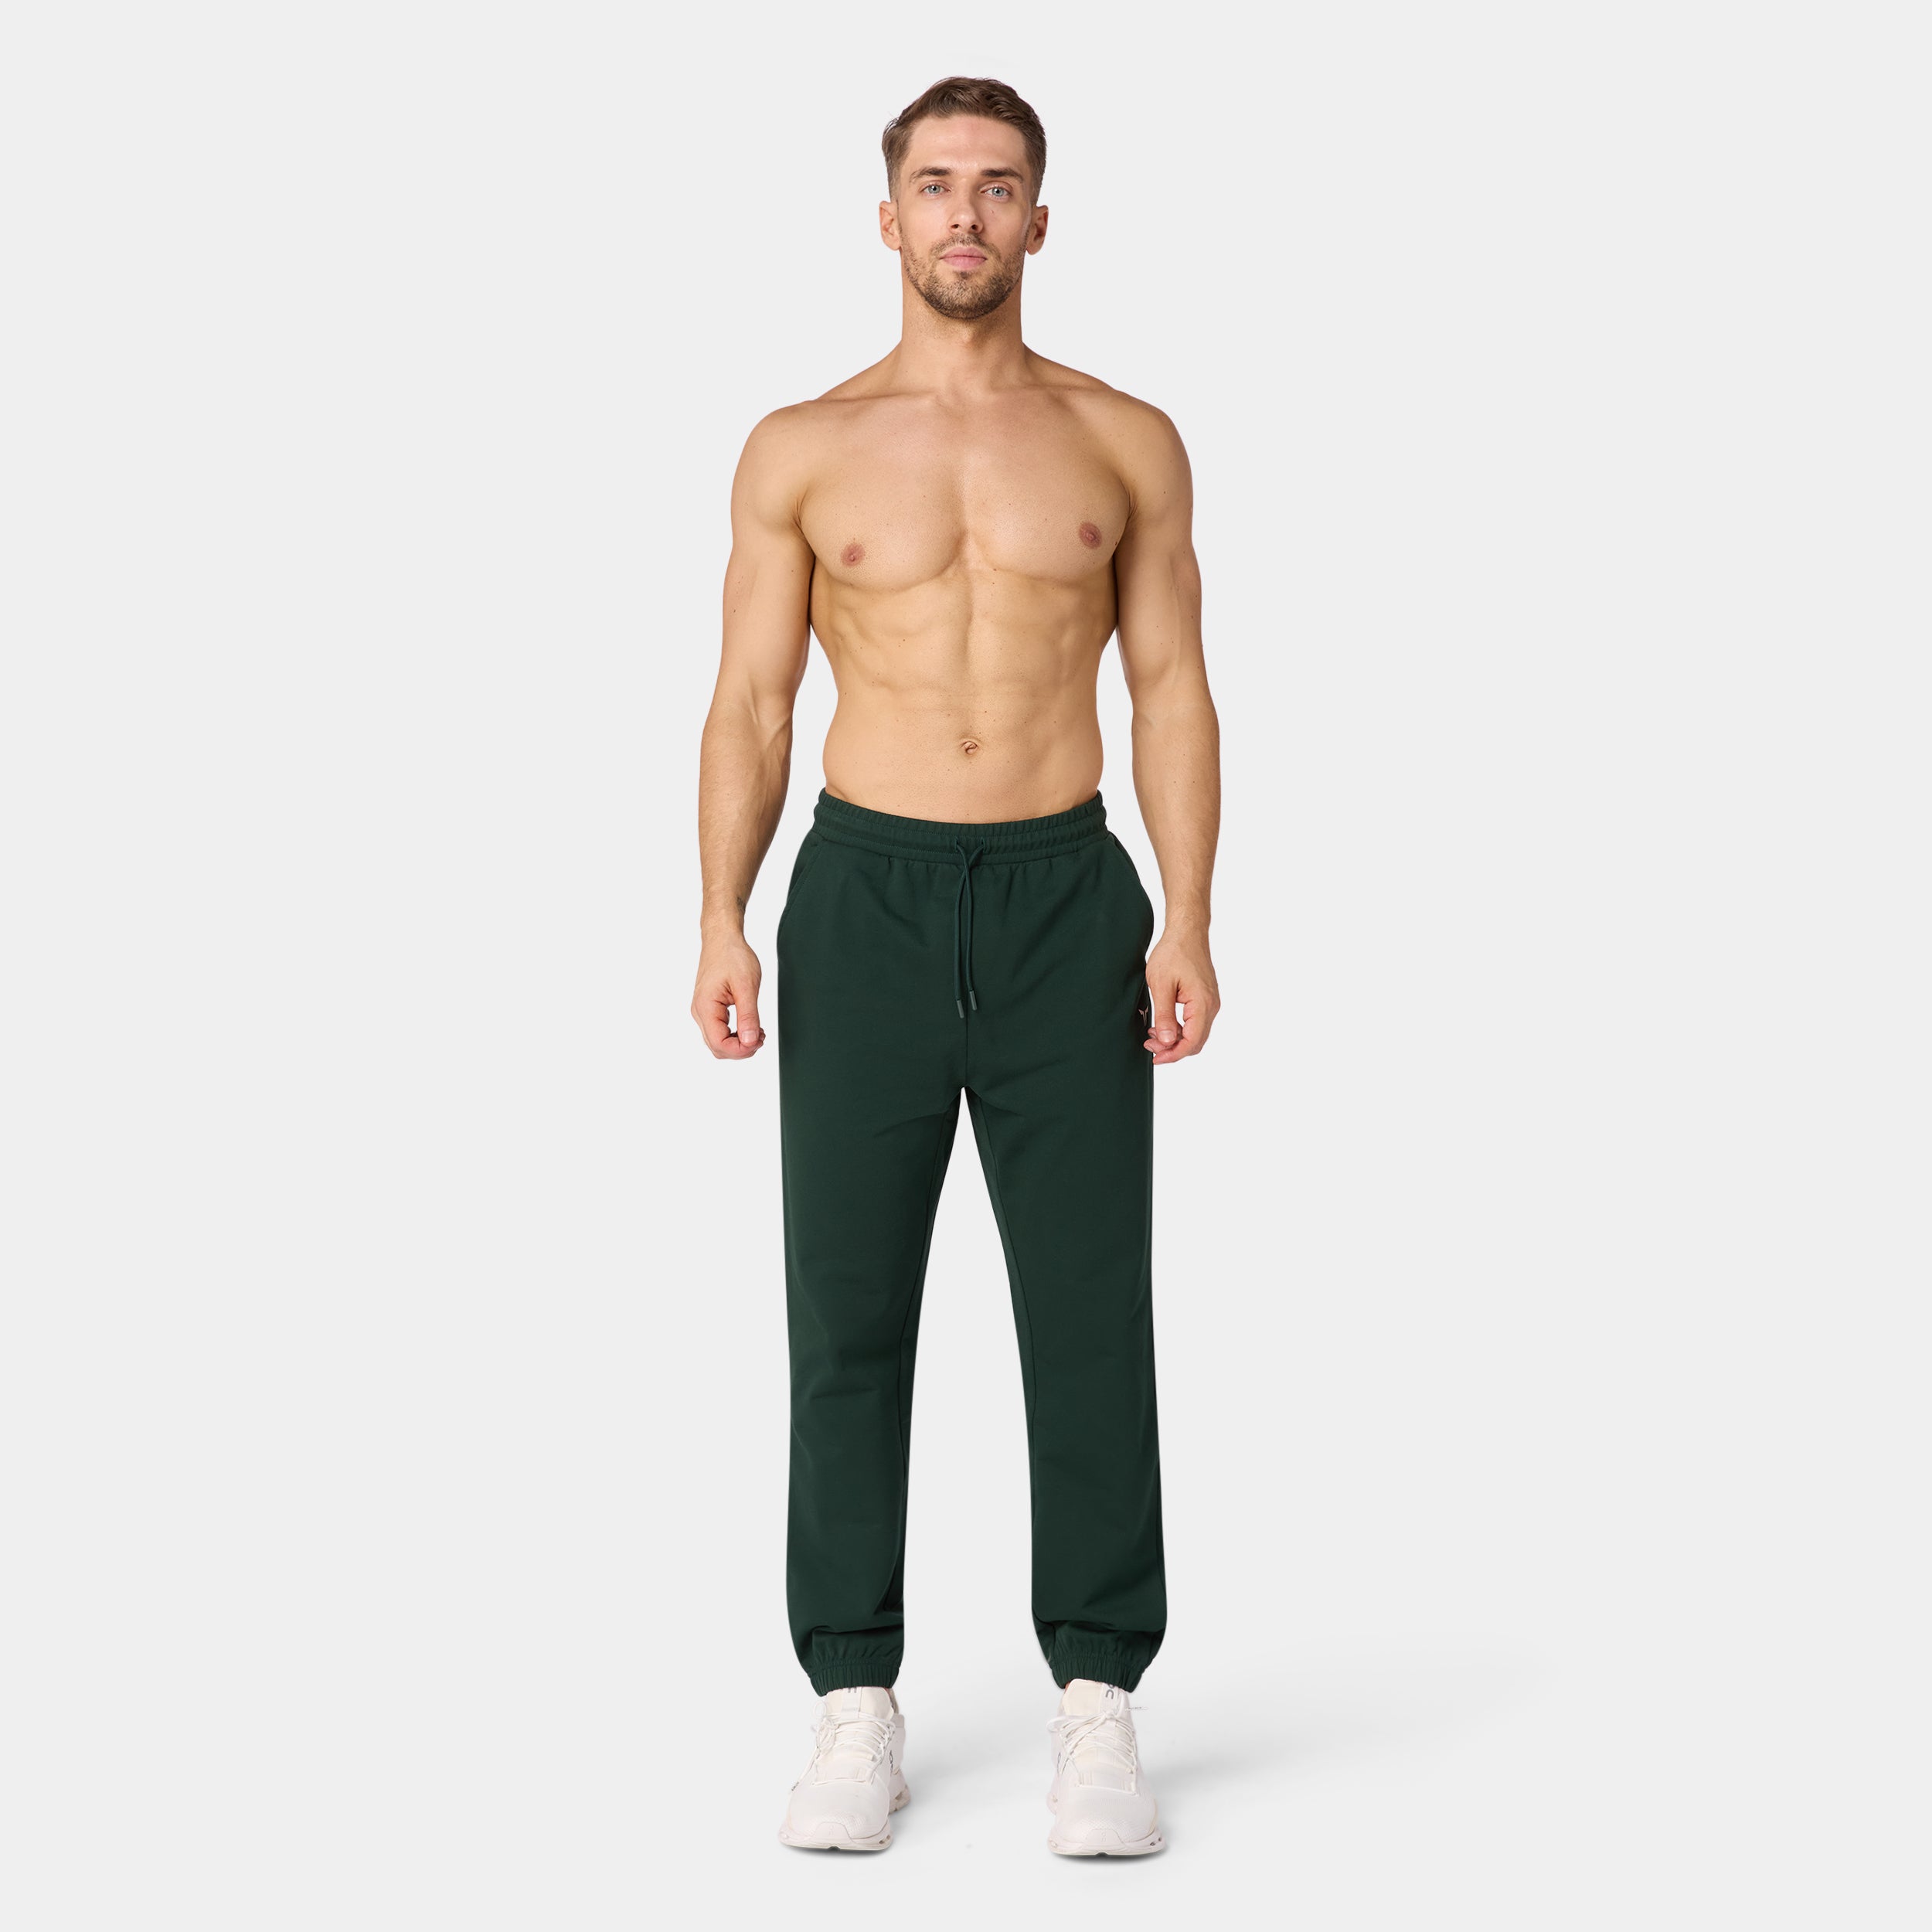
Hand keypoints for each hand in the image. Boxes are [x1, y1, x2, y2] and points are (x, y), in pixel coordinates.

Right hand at [692, 928, 764, 1057]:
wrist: (722, 938)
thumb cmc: (733, 956)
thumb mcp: (746, 986)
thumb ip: (748, 1016)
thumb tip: (750, 1042)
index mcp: (706, 1007)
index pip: (719, 1045)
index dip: (741, 1050)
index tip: (759, 1040)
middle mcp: (700, 1012)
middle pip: (717, 1047)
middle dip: (741, 1049)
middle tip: (761, 1036)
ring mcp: (702, 1011)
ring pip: (718, 1042)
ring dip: (739, 1043)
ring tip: (758, 1031)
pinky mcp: (709, 1008)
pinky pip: (719, 1031)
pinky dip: (735, 1035)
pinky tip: (750, 1026)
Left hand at [1143, 928, 1218, 1063]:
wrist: (1187, 932)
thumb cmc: (1173, 953)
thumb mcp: (1160, 985)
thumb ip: (1164, 1015)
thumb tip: (1167, 1042)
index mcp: (1202, 1004)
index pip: (1192, 1042)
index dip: (1173, 1055)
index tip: (1154, 1057)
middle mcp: (1211, 1006)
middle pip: (1195, 1042)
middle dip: (1172, 1049)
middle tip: (1149, 1046)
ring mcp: (1210, 1002)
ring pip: (1195, 1034)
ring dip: (1175, 1040)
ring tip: (1152, 1036)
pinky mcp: (1205, 999)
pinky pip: (1195, 1023)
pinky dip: (1179, 1029)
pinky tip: (1162, 1026)